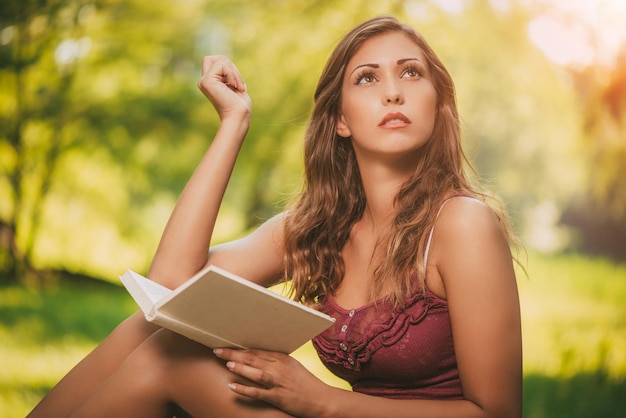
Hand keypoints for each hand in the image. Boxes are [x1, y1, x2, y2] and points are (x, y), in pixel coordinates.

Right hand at [197, 55, 251, 122]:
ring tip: (238, 87)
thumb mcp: (234, 85)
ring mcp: (204, 81)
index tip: (236, 83)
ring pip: (221, 60)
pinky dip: (232, 74)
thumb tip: (223, 59)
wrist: (238, 117)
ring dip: (235, 73)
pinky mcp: (206, 81)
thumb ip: (228, 73)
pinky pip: (222, 65)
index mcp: (209, 82)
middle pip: (218, 58)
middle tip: (239, 85)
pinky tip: (234, 87)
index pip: (216, 61)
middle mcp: (203, 81)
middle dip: (233, 68)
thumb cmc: (239, 105)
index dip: (229, 67)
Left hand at [213, 348, 331, 417]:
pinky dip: (244, 389)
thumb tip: (260, 358)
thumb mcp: (293, 367)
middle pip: (253, 357)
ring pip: (255, 372)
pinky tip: (232, 386)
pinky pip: (257, 392)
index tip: (228, 344)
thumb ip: (277, 362)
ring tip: (226, 363)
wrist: (321, 399)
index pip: (258, 350)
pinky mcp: (277, 397)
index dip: (241, 348)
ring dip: (240, 367)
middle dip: (234, 353)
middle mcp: (279, 368)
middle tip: (218, 350)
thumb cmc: (306, 383)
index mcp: (283, 359)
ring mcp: (278, 382)